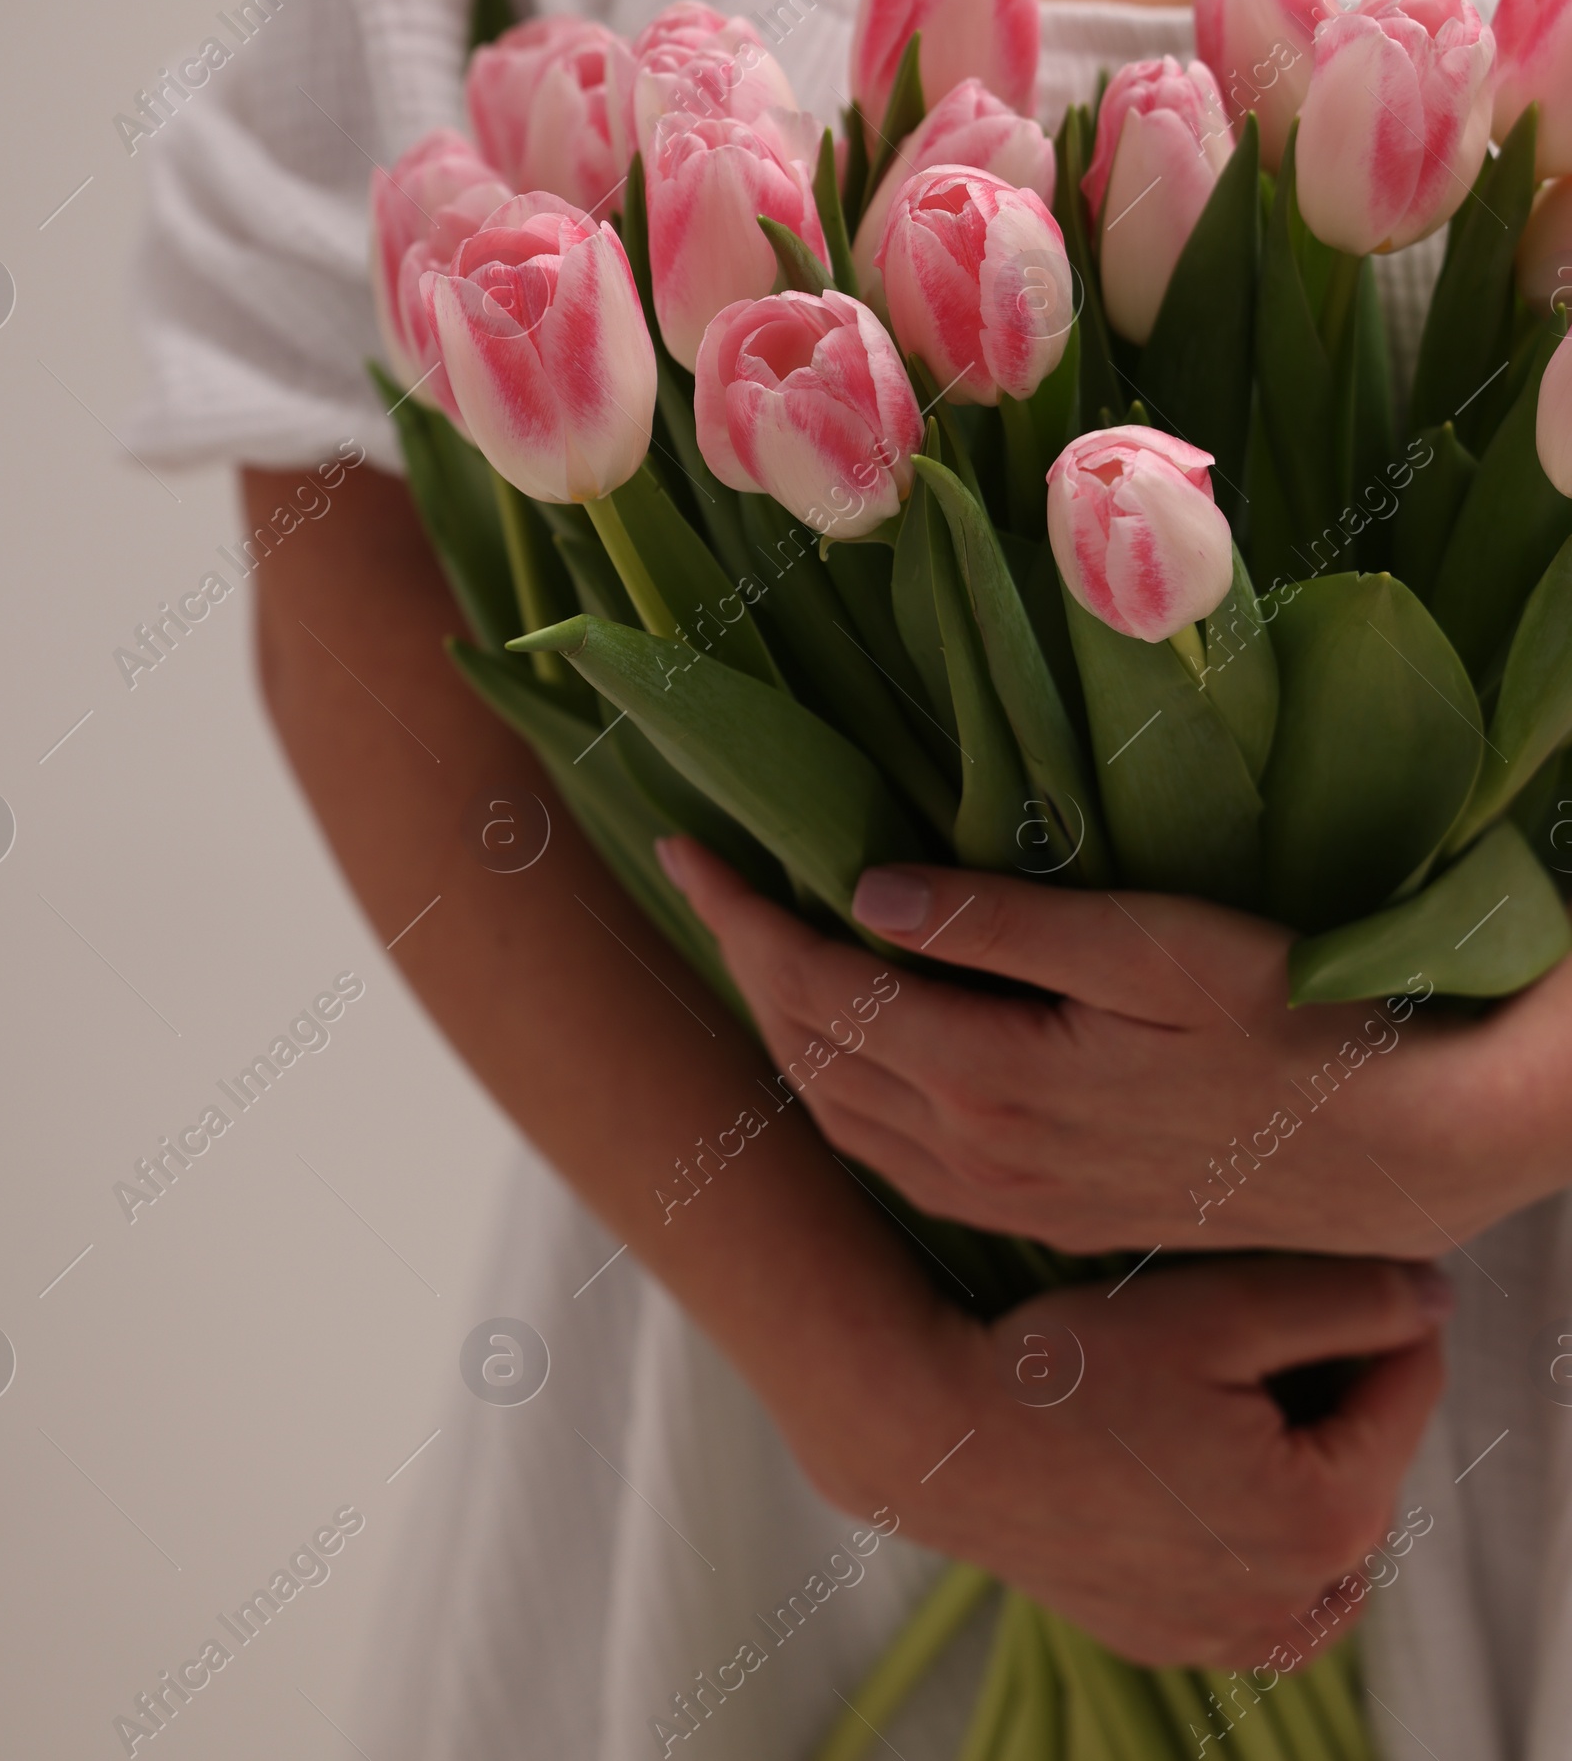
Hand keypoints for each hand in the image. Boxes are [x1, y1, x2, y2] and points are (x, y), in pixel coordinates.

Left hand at [656, 838, 1571, 1256]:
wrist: (1379, 1152)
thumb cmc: (1283, 1024)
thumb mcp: (1152, 950)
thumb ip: (1000, 927)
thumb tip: (866, 894)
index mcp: (989, 1077)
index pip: (816, 988)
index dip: (740, 916)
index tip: (687, 848)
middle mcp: (975, 1153)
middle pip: (807, 1054)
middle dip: (740, 964)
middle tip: (704, 883)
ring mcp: (1002, 1198)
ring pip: (837, 1117)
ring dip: (777, 1035)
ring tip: (747, 954)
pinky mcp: (1035, 1218)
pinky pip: (888, 1161)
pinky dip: (834, 1099)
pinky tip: (835, 1060)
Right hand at [794, 1247, 1448, 1669]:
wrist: (941, 1441)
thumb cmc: (1071, 1366)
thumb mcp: (1219, 1308)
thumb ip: (1346, 1298)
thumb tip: (1431, 1298)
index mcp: (1325, 1517)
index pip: (1407, 1387)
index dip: (1372, 1307)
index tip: (1308, 1265)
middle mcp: (1293, 1601)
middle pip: (1367, 1462)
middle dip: (1335, 1387)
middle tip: (1254, 1323)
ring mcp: (1230, 1635)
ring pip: (1323, 1535)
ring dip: (1305, 1464)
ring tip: (1233, 1395)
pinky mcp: (1174, 1640)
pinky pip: (1260, 1591)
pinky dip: (1256, 1533)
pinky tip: (1202, 1470)